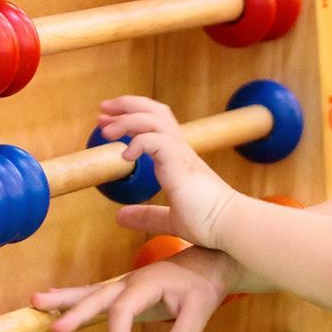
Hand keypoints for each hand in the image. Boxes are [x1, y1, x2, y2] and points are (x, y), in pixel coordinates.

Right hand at [32, 248, 232, 331]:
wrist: (208, 262)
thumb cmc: (203, 285)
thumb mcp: (200, 311)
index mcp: (147, 283)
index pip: (124, 310)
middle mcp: (130, 281)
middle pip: (97, 296)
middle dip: (74, 311)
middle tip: (55, 329)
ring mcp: (124, 284)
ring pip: (90, 292)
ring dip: (63, 299)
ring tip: (34, 303)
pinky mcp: (123, 290)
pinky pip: (94, 294)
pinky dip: (73, 298)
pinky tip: (52, 302)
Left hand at [103, 115, 239, 248]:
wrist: (229, 226)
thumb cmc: (208, 223)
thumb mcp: (170, 220)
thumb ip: (147, 215)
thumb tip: (120, 217)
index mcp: (177, 158)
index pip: (154, 123)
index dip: (130, 117)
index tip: (107, 124)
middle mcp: (180, 149)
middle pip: (154, 110)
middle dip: (126, 105)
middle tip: (103, 110)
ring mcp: (182, 153)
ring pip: (154, 119)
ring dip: (127, 119)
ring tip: (106, 130)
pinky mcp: (181, 163)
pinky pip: (157, 140)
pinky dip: (138, 141)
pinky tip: (126, 155)